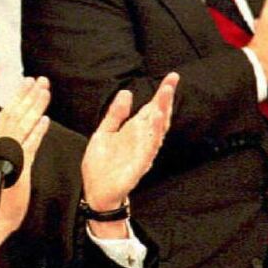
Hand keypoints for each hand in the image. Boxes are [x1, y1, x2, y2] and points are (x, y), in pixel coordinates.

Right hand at [0, 77, 50, 253]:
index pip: (8, 114)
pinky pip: (28, 147)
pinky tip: (45, 121)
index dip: (19, 97)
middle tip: (40, 80)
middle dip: (28, 96)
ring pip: (21, 126)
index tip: (29, 82)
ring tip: (44, 92)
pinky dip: (37, 133)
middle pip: (14, 115)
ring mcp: (8, 158)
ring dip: (34, 107)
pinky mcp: (18, 170)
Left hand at [81, 73, 176, 237]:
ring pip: (157, 132)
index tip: (171, 77)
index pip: (151, 108)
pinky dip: (153, 136)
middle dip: (165, 100)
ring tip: (164, 97)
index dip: (161, 93)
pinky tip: (155, 123)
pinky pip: (148, 149)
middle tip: (171, 82)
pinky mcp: (138, 166)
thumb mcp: (104, 132)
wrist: (96, 190)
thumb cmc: (102, 164)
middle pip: (158, 117)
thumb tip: (126, 92)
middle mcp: (142, 140)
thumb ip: (116, 114)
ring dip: (161, 114)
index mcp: (134, 131)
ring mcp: (142, 153)